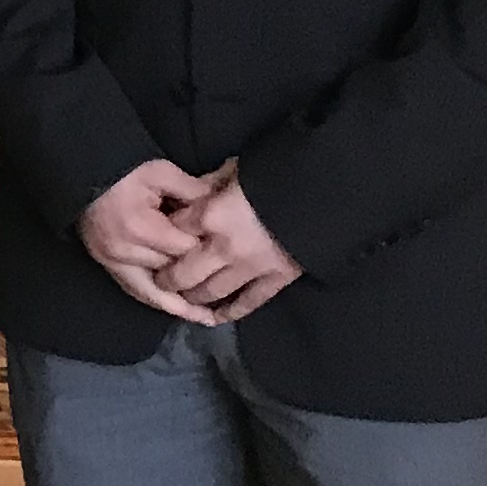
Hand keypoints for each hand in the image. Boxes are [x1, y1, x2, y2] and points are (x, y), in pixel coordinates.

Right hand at [76, 156, 224, 323]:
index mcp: (140, 228)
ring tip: (208, 318)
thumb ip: (196, 192)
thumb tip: (226, 208)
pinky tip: (178, 310)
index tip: (226, 249)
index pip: (185, 250)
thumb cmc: (125, 171)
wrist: (85, 174)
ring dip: (180, 304)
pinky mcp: (106, 265)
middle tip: (226, 282)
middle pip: (172, 273)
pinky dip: (158, 301)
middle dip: (197, 276)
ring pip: (154, 292)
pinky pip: (136, 291)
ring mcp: (112, 261)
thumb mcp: (162, 172)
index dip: (207, 249)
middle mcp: (125, 252)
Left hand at [155, 166, 301, 321]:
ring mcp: (251, 267)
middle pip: (183, 273)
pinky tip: (218, 316)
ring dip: (194, 298)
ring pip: (211, 292)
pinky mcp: (277, 279)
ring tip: (185, 298)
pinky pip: (249, 302)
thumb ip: (212, 182)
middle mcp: (224, 247)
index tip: (158, 241)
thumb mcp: (238, 169)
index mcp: (211, 214)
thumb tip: (194, 189)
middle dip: (168, 278)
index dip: (163, 236)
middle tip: (161, 280)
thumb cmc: (278, 173)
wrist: (328, 190)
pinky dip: (231, 311)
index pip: (173, 231)